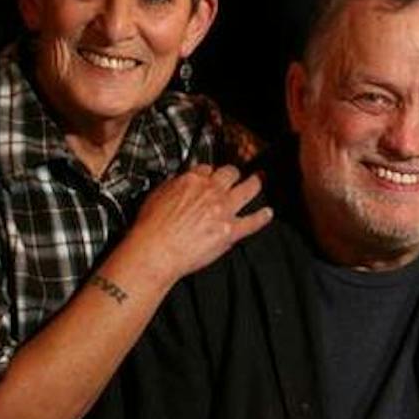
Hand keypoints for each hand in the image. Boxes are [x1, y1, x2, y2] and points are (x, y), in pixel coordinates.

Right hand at [125, 164, 271, 282]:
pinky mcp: (230, 230)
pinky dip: (262, 217)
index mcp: (192, 181)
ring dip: (256, 183)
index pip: (206, 168)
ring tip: (260, 180)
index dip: (209, 172)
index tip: (211, 175)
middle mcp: (211, 191)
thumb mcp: (157, 195)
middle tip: (237, 173)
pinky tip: (268, 213)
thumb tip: (179, 182)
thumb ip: (173, 185)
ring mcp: (223, 210)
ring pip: (248, 189)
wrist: (156, 249)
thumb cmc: (151, 227)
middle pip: (230, 173)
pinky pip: (252, 221)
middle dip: (234, 172)